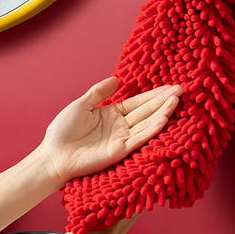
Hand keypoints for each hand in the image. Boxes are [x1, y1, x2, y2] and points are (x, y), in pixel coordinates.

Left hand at [36, 77, 182, 187]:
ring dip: (163, 112)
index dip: (154, 94)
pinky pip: (140, 138)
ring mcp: (122, 139)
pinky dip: (152, 129)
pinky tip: (164, 118)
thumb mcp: (82, 104)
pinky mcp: (120, 151)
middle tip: (181, 90)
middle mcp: (122, 126)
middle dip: (164, 100)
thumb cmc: (62, 131)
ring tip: (176, 101)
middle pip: (147, 111)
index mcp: (113, 114)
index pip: (139, 102)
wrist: (52, 155)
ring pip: (147, 123)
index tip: (171, 87)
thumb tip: (117, 78)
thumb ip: (99, 91)